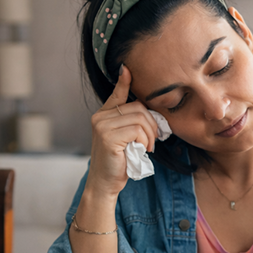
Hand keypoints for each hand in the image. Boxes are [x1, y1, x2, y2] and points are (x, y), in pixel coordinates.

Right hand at [85, 66, 160, 198]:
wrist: (105, 183)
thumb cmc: (119, 162)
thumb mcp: (125, 138)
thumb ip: (131, 123)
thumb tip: (147, 109)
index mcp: (103, 115)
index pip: (117, 94)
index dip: (123, 82)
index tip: (126, 68)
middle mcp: (100, 117)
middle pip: (138, 107)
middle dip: (152, 124)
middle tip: (153, 141)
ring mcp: (102, 126)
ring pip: (140, 118)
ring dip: (150, 135)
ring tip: (148, 148)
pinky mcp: (108, 137)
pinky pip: (137, 130)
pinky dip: (145, 141)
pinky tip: (142, 150)